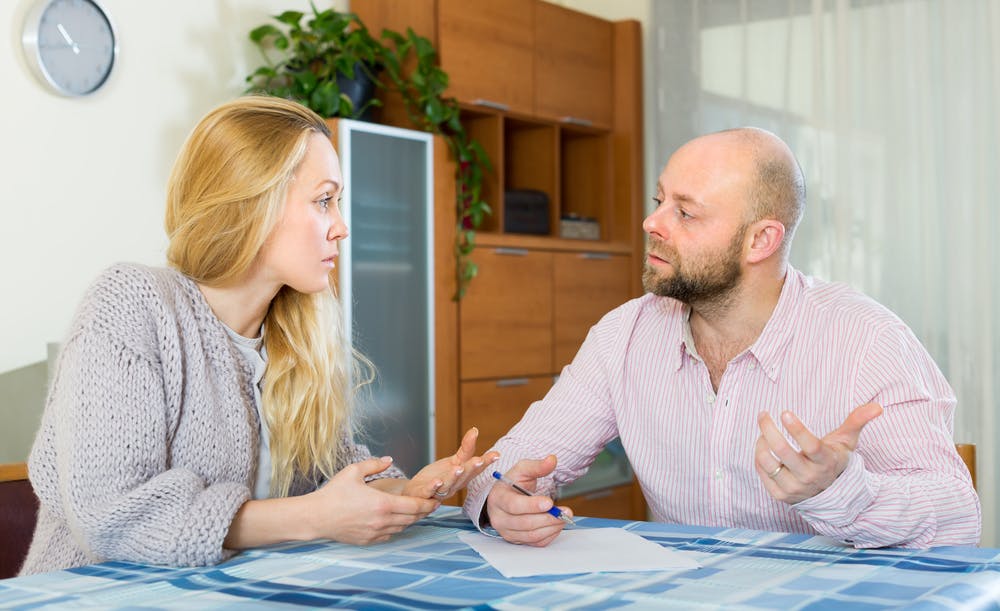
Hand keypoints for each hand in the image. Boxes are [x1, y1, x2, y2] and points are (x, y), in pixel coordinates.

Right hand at [308, 456, 439, 544]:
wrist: (316, 517)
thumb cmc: (333, 494)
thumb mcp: (353, 472)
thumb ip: (374, 464)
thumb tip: (388, 459)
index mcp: (382, 504)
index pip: (414, 506)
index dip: (428, 504)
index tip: (437, 500)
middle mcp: (382, 521)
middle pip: (412, 519)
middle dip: (424, 512)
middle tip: (431, 505)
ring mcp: (376, 533)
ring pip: (402, 528)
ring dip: (411, 520)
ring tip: (416, 511)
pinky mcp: (368, 541)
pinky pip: (390, 536)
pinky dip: (396, 528)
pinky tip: (396, 521)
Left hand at [404, 427, 499, 499]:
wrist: (416, 495)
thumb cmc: (437, 478)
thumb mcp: (454, 462)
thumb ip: (466, 448)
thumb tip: (475, 430)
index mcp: (462, 477)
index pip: (475, 469)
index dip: (486, 462)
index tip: (496, 455)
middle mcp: (454, 485)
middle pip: (464, 477)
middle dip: (472, 468)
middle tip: (479, 460)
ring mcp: (440, 491)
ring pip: (448, 484)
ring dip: (454, 477)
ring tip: (458, 468)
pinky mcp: (425, 494)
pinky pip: (430, 491)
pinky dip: (434, 487)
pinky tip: (437, 481)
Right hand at [485, 455, 572, 546]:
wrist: (507, 496)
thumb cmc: (513, 483)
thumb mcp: (523, 470)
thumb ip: (537, 466)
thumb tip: (552, 460)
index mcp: (498, 498)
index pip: (514, 505)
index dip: (532, 505)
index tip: (549, 502)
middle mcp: (499, 518)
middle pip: (525, 523)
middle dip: (548, 518)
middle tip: (565, 511)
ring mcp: (507, 531)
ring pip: (531, 535)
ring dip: (551, 527)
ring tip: (564, 517)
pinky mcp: (517, 540)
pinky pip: (535, 543)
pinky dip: (549, 535)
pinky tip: (557, 524)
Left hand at [756, 402, 882, 503]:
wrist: (829, 492)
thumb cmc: (834, 458)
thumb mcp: (847, 441)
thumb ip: (857, 421)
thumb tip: (877, 407)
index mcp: (825, 461)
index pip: (811, 445)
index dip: (797, 429)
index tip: (785, 412)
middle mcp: (810, 476)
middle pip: (783, 451)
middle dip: (768, 429)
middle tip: (763, 414)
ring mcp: (794, 487)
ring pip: (768, 462)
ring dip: (761, 442)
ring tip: (763, 431)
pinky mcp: (780, 495)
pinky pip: (762, 473)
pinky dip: (759, 457)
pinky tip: (763, 447)